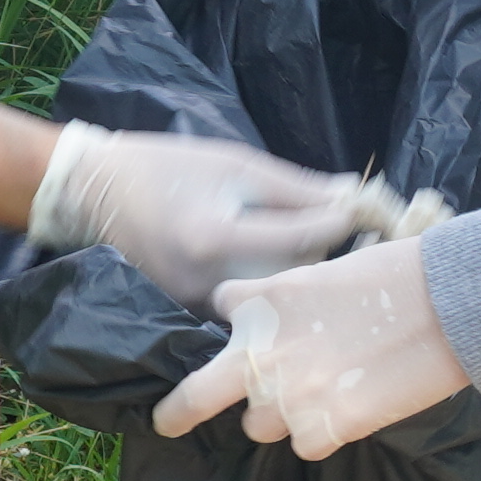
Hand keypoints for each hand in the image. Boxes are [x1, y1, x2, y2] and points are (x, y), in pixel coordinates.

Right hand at [33, 129, 410, 302]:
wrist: (94, 195)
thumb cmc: (166, 167)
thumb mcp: (235, 163)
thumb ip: (297, 188)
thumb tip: (357, 198)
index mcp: (219, 237)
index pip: (308, 237)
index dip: (352, 222)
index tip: (383, 211)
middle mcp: (210, 283)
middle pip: (302, 281)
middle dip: (344, 262)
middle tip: (386, 244)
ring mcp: (199, 308)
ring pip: (279, 303)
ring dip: (316, 285)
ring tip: (354, 267)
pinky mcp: (192, 317)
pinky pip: (252, 311)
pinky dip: (281, 297)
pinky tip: (308, 285)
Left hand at [153, 234, 468, 453]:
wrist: (449, 303)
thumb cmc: (400, 275)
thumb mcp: (327, 273)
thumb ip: (291, 301)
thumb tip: (285, 325)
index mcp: (261, 301)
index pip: (224, 309)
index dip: (240, 318)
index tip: (245, 327)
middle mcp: (262, 351)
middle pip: (199, 394)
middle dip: (178, 411)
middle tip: (166, 422)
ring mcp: (289, 395)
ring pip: (259, 425)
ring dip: (280, 415)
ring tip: (323, 394)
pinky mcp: (324, 428)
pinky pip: (305, 445)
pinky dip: (323, 433)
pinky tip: (352, 408)